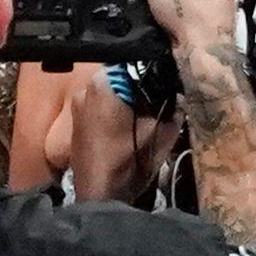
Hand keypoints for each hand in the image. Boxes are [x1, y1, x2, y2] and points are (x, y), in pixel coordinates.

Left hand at [68, 67, 181, 200]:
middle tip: (163, 92)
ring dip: (128, 95)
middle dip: (141, 82)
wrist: (99, 196)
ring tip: (148, 109)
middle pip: (121, 73)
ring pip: (111, 89)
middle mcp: (86, 86)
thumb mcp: (161, 133)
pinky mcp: (76, 119)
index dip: (154, 67)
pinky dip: (116, 107)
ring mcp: (78, 102)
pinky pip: (100, 103)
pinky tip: (131, 122)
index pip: (134, 59)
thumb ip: (173, 108)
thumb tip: (180, 93)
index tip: (169, 75)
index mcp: (105, 82)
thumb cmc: (129, 162)